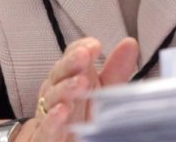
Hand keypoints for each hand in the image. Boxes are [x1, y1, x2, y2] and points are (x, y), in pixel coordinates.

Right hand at [24, 37, 138, 141]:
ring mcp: (49, 114)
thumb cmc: (80, 118)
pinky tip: (61, 111)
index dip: (81, 48)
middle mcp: (57, 93)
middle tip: (84, 55)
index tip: (95, 46)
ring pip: (51, 98)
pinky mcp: (46, 136)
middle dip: (71, 62)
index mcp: (69, 79)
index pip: (71, 57)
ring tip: (80, 83)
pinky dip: (52, 119)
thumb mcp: (102, 93)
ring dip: (66, 88)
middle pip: (59, 73)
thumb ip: (115, 71)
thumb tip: (129, 43)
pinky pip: (46, 127)